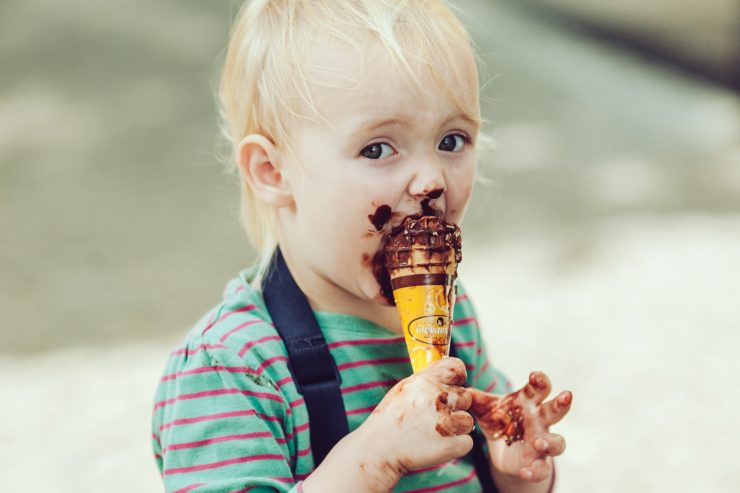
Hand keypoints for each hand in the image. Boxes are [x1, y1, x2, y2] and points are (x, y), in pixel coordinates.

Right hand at [361, 357, 474, 475]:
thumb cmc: (391, 419)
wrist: (378, 449)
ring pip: (468, 421)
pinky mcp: (450, 444)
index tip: (452, 386)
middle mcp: (436, 398)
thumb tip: (450, 372)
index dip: (458, 378)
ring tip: (433, 433)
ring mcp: (444, 422)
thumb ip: (427, 379)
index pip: (456, 368)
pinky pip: (467, 442)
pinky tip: (437, 445)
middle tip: (434, 418)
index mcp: (425, 381)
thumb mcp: (404, 389)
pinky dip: (456, 446)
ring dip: (456, 428)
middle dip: (455, 407)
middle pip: (465, 397)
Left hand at [468, 372, 571, 482]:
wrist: (501, 448)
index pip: (540, 388)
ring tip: (538, 442)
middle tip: (566, 395)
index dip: (540, 380)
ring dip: (551, 442)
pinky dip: (535, 471)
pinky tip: (524, 471)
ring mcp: (541, 441)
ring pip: (558, 442)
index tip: (534, 375)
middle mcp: (540, 420)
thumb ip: (475, 399)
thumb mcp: (485, 408)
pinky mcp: (538, 462)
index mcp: (529, 402)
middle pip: (556, 410)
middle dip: (562, 403)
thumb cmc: (499, 420)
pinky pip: (542, 469)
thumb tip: (460, 389)